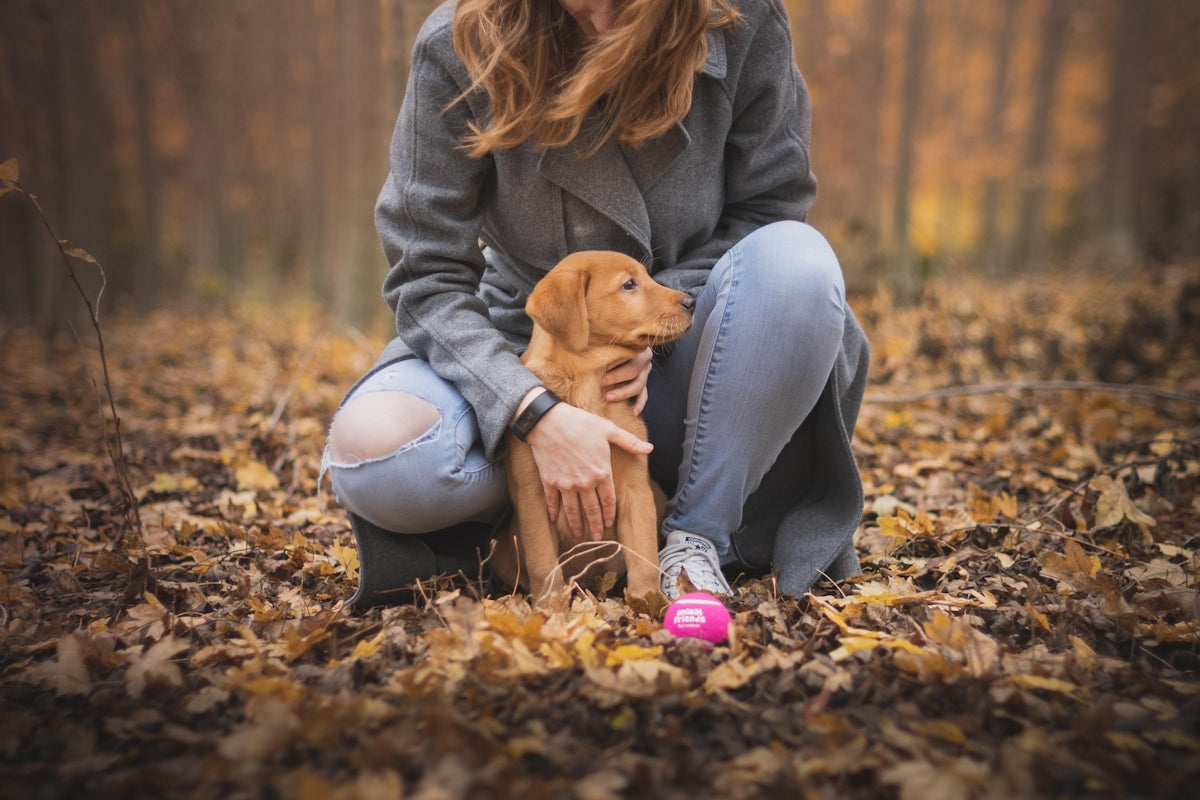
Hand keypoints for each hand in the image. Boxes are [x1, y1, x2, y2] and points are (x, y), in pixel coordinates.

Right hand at [525, 402, 652, 539]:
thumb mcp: (608, 430)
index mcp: (601, 472)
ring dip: (576, 523)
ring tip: (579, 534)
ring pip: (572, 510)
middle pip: (592, 509)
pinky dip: (553, 511)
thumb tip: (650, 448)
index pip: (608, 500)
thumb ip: (629, 442)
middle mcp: (584, 483)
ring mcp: (566, 484)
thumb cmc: (580, 423)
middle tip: (597, 538)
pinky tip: (554, 519)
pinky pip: (553, 501)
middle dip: (595, 525)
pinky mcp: (550, 481)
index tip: (610, 523)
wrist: (548, 421)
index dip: (609, 513)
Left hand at [601, 346, 652, 414]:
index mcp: (636, 346)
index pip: (627, 354)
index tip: (597, 367)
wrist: (624, 344)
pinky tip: (634, 412)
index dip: (612, 362)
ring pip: (639, 384)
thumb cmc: (609, 343)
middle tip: (599, 383)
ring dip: (623, 392)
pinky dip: (639, 403)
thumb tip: (588, 353)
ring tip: (608, 397)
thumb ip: (601, 347)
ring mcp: (645, 371)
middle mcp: (644, 358)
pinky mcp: (644, 382)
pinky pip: (644, 395)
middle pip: (633, 370)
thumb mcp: (607, 342)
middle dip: (615, 378)